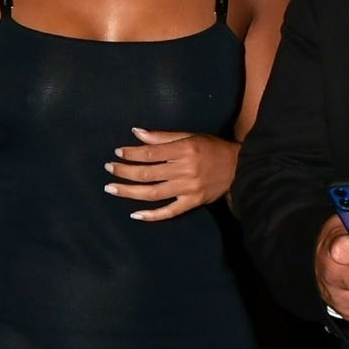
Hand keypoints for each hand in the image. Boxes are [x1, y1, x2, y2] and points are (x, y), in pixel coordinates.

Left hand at [104, 129, 238, 221]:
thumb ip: (162, 137)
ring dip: (129, 192)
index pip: (151, 153)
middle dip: (124, 171)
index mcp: (185, 150)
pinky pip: (169, 212)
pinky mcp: (193, 203)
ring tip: (111, 189)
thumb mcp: (189, 136)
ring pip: (153, 193)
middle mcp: (185, 170)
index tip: (117, 153)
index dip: (131, 153)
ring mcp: (189, 189)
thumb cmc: (212, 148)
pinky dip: (152, 216)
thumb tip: (135, 133)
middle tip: (108, 168)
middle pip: (148, 173)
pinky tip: (135, 214)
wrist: (240, 168)